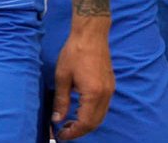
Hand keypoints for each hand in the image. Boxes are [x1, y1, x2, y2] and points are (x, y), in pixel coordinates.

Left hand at [52, 21, 113, 139]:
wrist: (91, 34)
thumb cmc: (75, 52)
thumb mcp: (63, 77)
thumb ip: (61, 101)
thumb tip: (57, 119)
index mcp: (93, 93)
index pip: (86, 123)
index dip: (73, 132)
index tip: (61, 135)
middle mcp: (105, 93)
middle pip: (95, 122)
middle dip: (80, 131)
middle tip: (64, 131)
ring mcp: (110, 89)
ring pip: (101, 115)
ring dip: (87, 123)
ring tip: (70, 123)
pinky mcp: (110, 84)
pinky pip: (103, 106)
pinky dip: (93, 113)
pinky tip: (80, 110)